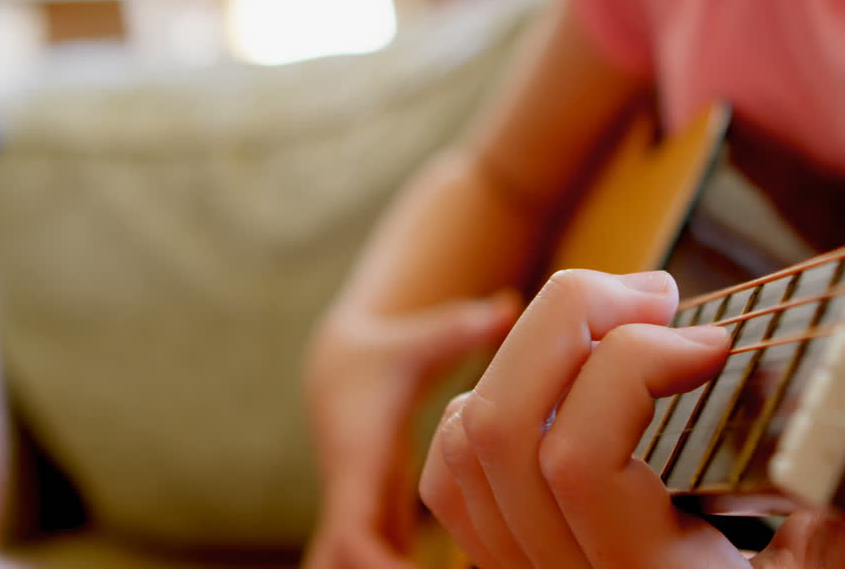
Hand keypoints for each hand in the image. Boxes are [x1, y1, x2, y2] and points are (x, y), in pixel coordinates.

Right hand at [304, 293, 519, 568]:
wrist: (335, 369)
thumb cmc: (382, 356)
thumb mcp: (415, 343)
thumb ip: (458, 329)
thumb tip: (509, 303)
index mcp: (358, 462)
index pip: (354, 536)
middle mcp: (350, 498)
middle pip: (340, 568)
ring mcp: (357, 516)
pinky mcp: (372, 524)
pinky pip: (378, 568)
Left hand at [419, 270, 844, 567]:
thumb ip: (830, 553)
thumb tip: (816, 484)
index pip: (579, 457)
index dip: (634, 365)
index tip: (714, 342)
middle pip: (503, 425)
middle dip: (569, 322)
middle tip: (655, 294)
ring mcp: (523, 566)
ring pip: (467, 434)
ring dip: (534, 347)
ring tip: (618, 319)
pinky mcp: (508, 554)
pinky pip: (455, 466)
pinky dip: (493, 396)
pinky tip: (564, 380)